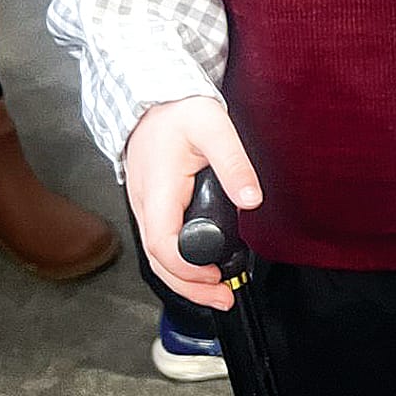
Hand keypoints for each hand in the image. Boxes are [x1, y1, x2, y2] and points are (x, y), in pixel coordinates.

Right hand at [124, 97, 260, 311]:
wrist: (153, 97)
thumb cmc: (179, 110)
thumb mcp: (214, 127)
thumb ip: (233, 163)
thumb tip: (252, 200)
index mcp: (157, 190)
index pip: (162, 242)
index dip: (186, 266)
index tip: (214, 274)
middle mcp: (144, 204)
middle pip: (156, 260)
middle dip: (188, 286)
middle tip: (222, 298)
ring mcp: (145, 207)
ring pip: (156, 256)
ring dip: (184, 280)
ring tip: (216, 293)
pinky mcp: (152, 206)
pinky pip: (160, 243)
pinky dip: (178, 265)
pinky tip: (200, 271)